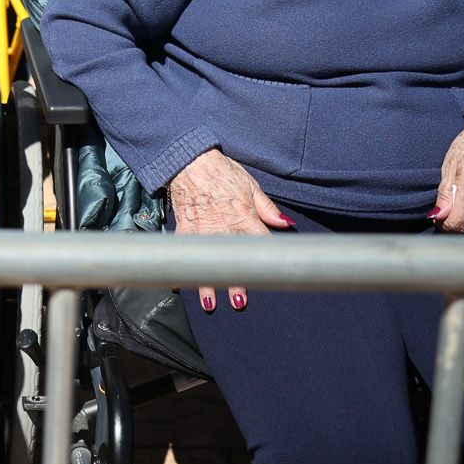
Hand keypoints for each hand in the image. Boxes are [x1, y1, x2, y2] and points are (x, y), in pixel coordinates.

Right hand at [167, 148, 292, 313]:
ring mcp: (203, 229)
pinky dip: (181, 266)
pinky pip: (183, 251)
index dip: (263, 262)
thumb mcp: (251, 185)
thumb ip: (268, 208)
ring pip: (207, 261)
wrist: (191, 160)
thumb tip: (285, 224)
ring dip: (207, 282)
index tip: (266, 277)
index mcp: (244, 216)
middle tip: (239, 301)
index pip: (259, 243)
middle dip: (235, 280)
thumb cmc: (222, 172)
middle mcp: (224, 226)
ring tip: (210, 303)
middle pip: (232, 258)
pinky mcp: (185, 228)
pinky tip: (178, 284)